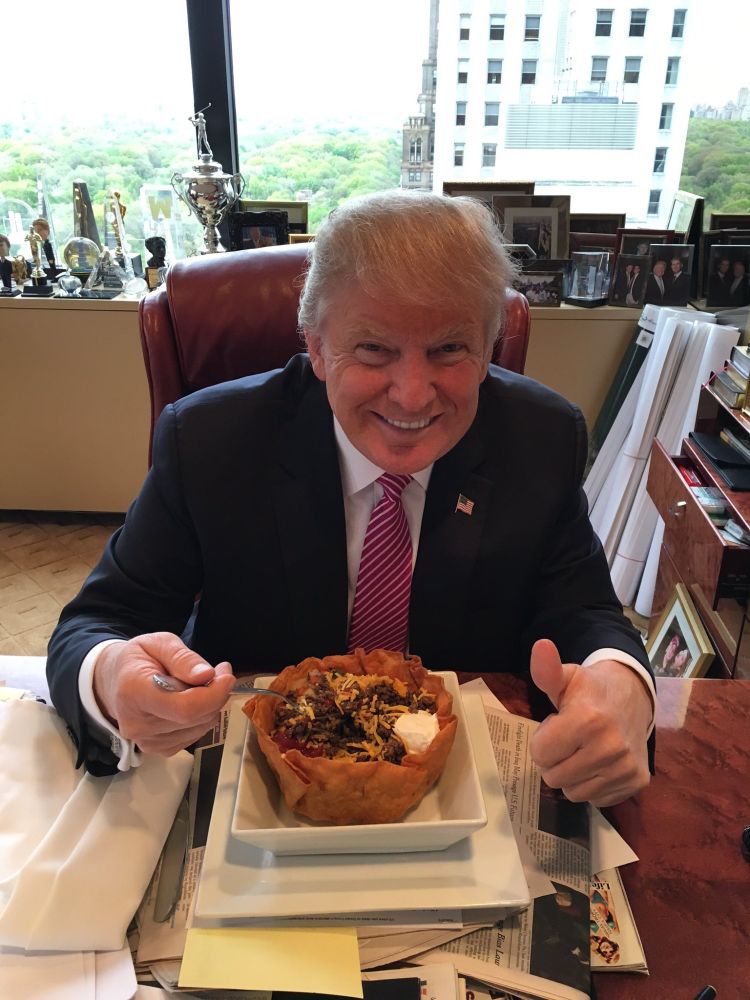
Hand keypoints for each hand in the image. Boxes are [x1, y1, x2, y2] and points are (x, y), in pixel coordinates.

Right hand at [93, 632, 234, 755]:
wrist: (115, 681)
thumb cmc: (138, 659)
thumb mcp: (159, 643)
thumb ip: (183, 658)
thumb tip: (206, 675)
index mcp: (134, 692)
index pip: (184, 707)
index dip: (213, 694)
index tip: (226, 676)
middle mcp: (137, 723)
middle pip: (195, 718)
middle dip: (216, 695)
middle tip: (218, 673)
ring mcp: (146, 741)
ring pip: (199, 727)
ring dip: (210, 706)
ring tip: (199, 685)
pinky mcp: (157, 749)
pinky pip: (194, 735)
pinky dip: (201, 718)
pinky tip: (191, 701)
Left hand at [529, 639, 650, 806]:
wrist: (634, 697)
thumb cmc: (591, 689)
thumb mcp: (566, 676)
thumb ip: (547, 669)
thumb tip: (540, 646)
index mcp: (588, 720)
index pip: (540, 754)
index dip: (542, 740)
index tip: (556, 725)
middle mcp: (611, 748)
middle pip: (553, 777)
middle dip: (554, 760)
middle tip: (569, 739)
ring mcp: (626, 768)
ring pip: (573, 792)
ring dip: (571, 774)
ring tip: (583, 749)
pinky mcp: (637, 782)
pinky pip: (596, 800)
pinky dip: (592, 784)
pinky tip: (599, 762)